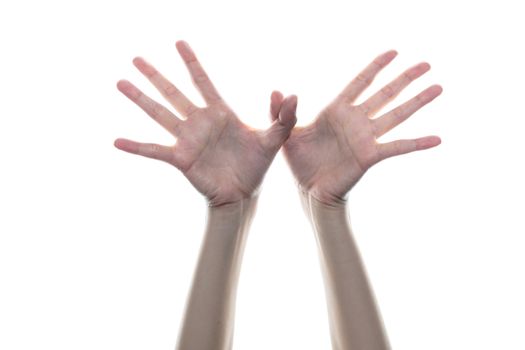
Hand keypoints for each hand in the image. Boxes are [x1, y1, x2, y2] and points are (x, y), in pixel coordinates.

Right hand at [114, 41, 296, 206]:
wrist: (244, 193)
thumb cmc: (256, 165)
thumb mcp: (274, 139)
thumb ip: (282, 117)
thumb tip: (289, 94)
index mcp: (219, 113)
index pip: (202, 81)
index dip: (191, 62)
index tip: (179, 42)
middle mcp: (199, 122)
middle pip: (173, 92)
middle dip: (155, 75)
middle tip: (136, 58)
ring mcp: (187, 139)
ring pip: (159, 114)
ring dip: (140, 99)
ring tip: (121, 82)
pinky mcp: (180, 158)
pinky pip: (154, 150)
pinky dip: (136, 146)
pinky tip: (116, 141)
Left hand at [276, 50, 441, 205]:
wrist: (309, 190)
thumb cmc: (300, 162)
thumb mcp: (286, 134)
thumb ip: (283, 112)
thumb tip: (280, 91)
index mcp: (337, 111)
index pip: (359, 83)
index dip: (376, 67)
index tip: (393, 52)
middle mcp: (356, 121)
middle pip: (385, 93)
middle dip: (405, 78)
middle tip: (426, 64)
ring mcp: (365, 138)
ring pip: (396, 114)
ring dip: (418, 101)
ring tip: (439, 87)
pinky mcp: (370, 156)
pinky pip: (397, 147)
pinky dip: (417, 143)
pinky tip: (437, 139)